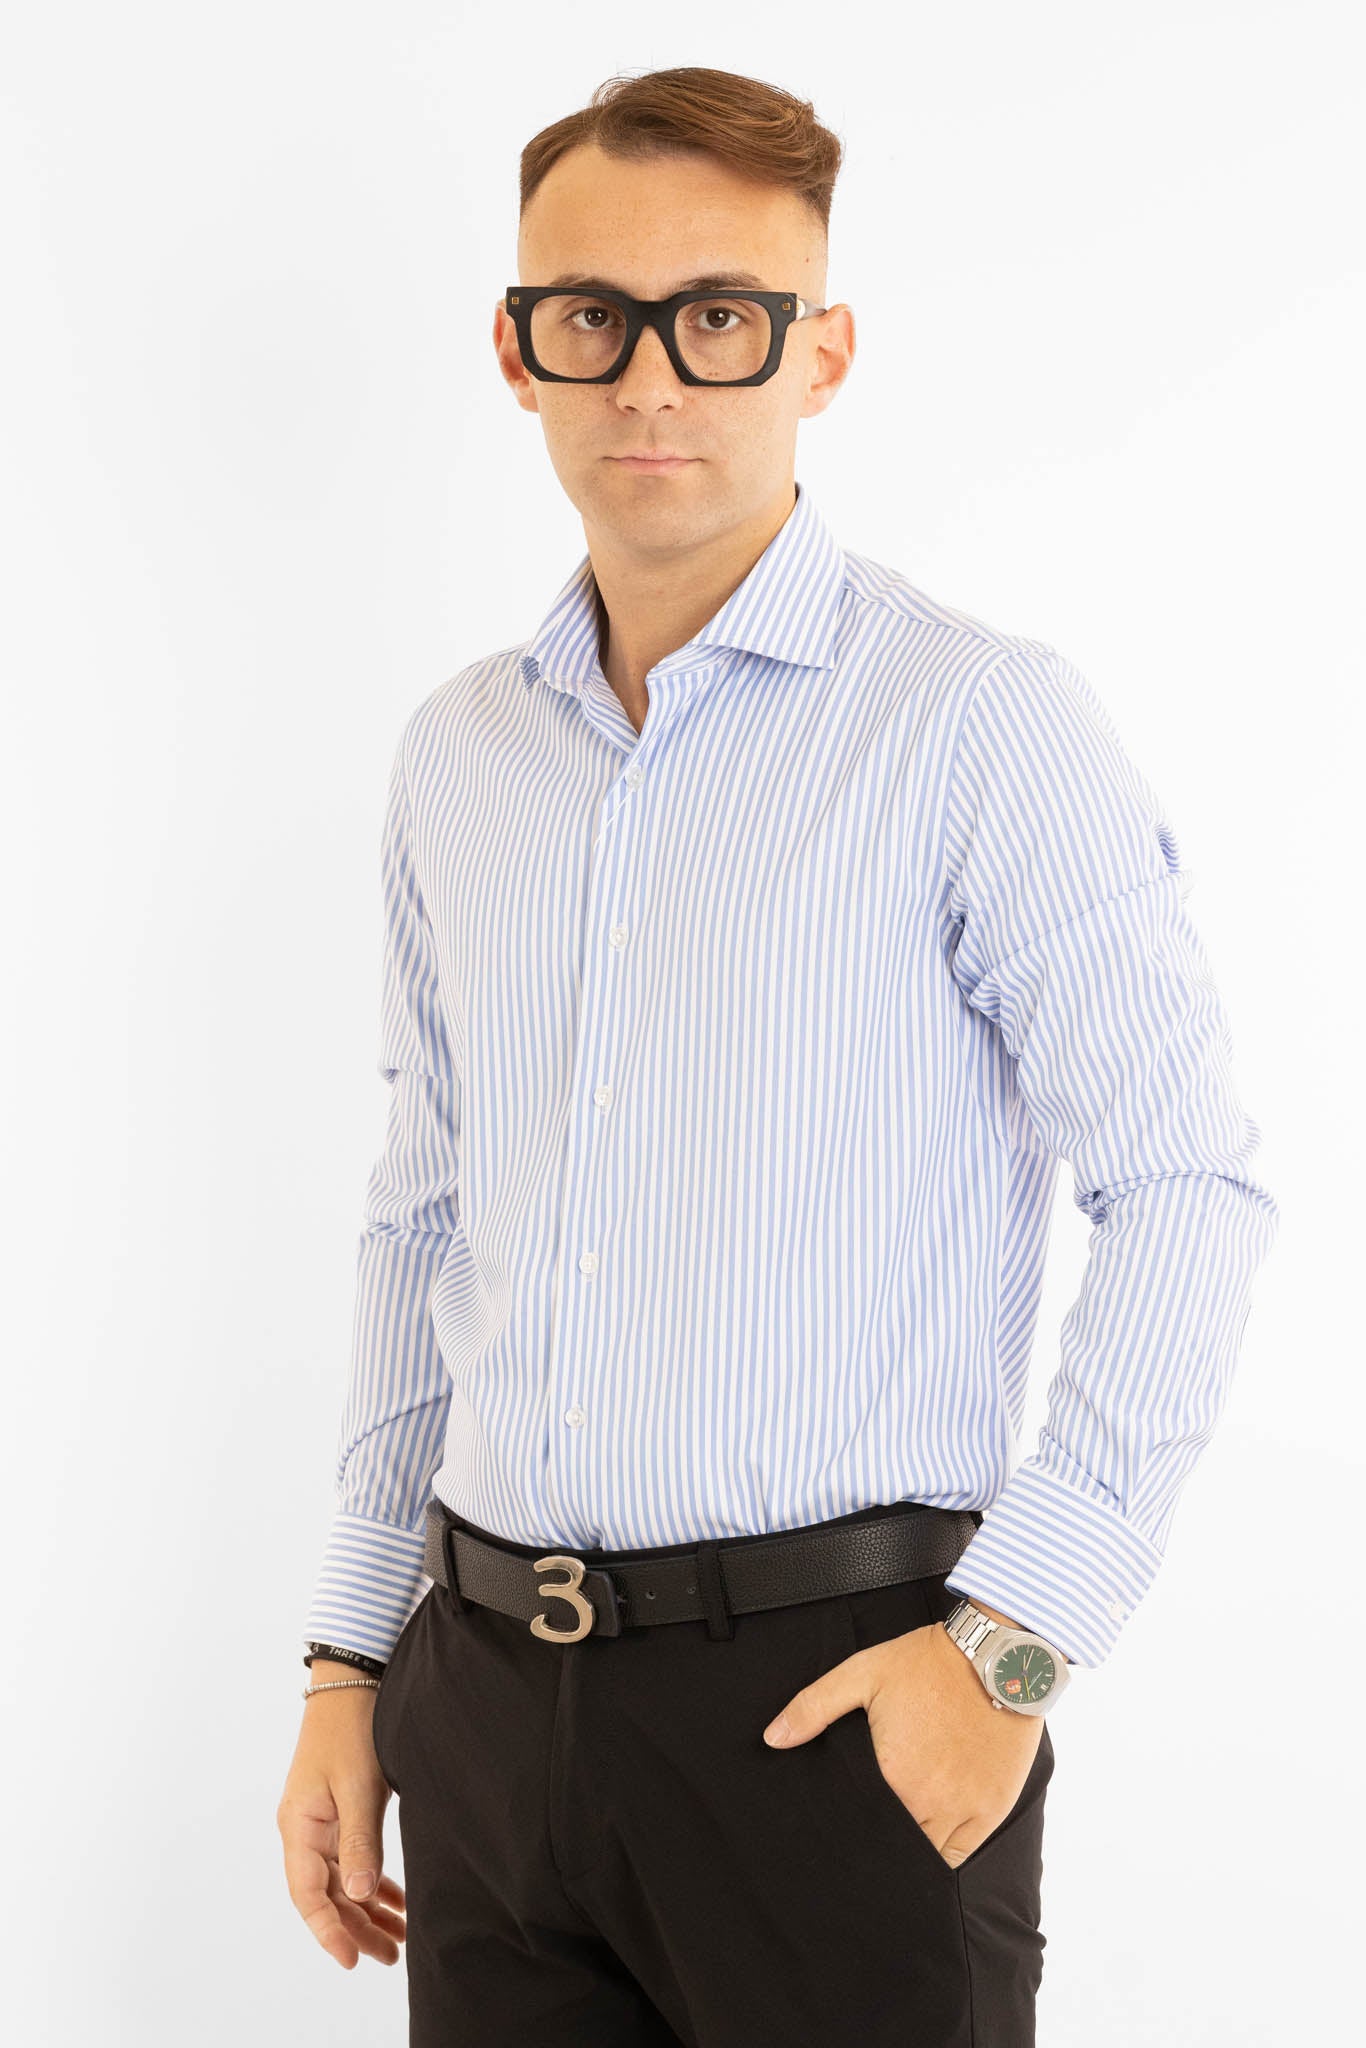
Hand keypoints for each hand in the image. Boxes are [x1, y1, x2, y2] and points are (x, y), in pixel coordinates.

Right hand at [278, 1684, 407, 1968]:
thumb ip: (359, 1842)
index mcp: (299, 1826)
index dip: (329, 1931)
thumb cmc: (351, 1728)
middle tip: (390, 1956)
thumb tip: (359, 1895)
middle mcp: (305, 1829)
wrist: (353, 1680)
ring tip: (399, 1938)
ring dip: (368, 1909)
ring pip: (343, 1880)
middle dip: (357, 1928)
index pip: (309, 1895)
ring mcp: (322, 1821)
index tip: (353, 1959)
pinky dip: (373, 1881)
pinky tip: (396, 1900)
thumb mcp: (359, 1787)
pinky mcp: (340, 1810)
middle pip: (328, 1894)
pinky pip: (352, 1859)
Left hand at [762, 1621, 1042, 1866]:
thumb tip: (772, 1738)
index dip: (849, 1831)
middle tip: (865, 1837)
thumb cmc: (927, 1664)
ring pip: (927, 1856)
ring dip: (910, 1851)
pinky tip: (929, 1839)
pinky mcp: (992, 1809)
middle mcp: (928, 1802)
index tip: (842, 1829)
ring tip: (894, 1839)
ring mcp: (964, 1810)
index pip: (861, 1826)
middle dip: (877, 1845)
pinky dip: (944, 1852)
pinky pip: (961, 1853)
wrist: (996, 1655)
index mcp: (892, 1775)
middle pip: (894, 1846)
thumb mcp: (862, 1673)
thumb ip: (813, 1707)